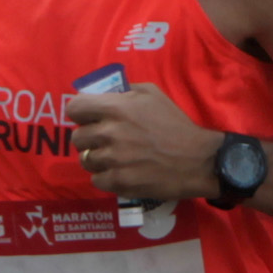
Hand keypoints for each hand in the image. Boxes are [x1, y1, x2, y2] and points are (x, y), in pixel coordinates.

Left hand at [69, 85, 223, 205]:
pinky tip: (122, 173)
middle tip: (107, 141)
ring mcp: (114, 160)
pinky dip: (106, 177)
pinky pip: (96, 180)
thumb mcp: (153, 95)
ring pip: (85, 160)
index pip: (74, 109)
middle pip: (77, 137)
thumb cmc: (176, 125)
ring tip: (115, 159)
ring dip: (97, 159)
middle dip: (90, 139)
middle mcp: (110, 133)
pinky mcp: (120, 182)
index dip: (81, 114)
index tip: (90, 119)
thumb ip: (124, 91)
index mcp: (116, 108)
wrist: (199, 160)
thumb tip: (102, 94)